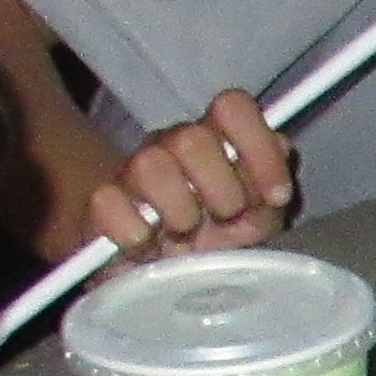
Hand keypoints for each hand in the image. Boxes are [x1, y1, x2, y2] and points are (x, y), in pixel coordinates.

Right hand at [89, 90, 293, 259]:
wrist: (162, 269)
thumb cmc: (218, 236)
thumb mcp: (259, 219)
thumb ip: (272, 192)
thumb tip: (275, 176)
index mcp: (217, 137)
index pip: (232, 106)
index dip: (258, 148)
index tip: (276, 196)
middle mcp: (172, 144)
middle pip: (192, 138)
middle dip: (221, 192)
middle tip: (224, 220)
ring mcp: (131, 169)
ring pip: (149, 166)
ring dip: (179, 214)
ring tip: (186, 236)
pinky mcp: (99, 204)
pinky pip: (109, 203)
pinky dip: (137, 235)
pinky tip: (151, 248)